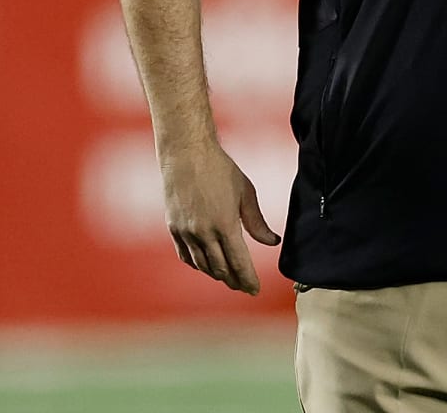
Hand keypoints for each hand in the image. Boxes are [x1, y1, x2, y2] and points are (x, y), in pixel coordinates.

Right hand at [159, 142, 280, 294]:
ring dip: (216, 274)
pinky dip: (198, 265)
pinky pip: (186, 256)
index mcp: (225, 224)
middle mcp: (203, 233)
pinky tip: (206, 265)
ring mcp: (186, 233)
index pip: (239, 262)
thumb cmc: (220, 170)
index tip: (254, 290)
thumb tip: (272, 242)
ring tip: (229, 278)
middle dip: (234, 280)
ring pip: (202, 265)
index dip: (248, 279)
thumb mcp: (246, 193)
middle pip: (220, 269)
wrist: (186, 155)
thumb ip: (257, 222)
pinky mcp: (173, 229)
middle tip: (244, 286)